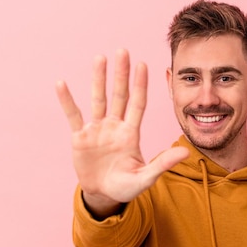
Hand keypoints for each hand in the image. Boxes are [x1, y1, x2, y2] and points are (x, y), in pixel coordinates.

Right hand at [56, 49, 188, 217]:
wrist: (103, 196)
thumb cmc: (126, 187)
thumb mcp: (145, 177)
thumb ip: (163, 163)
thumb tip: (185, 152)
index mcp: (131, 134)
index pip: (137, 104)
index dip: (140, 85)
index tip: (143, 65)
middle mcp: (115, 126)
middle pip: (119, 95)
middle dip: (121, 74)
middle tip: (123, 51)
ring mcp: (97, 130)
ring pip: (98, 99)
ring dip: (98, 79)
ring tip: (100, 58)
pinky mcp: (80, 137)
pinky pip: (73, 115)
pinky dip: (67, 101)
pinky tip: (61, 84)